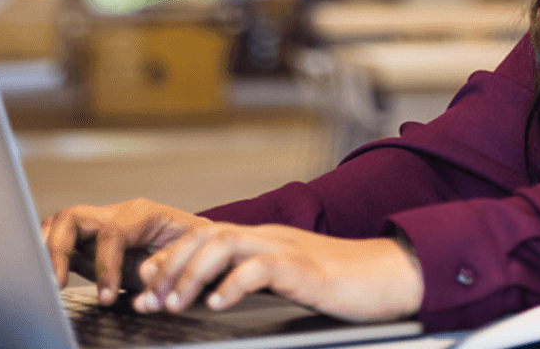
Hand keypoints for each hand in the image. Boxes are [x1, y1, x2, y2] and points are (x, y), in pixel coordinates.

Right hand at [40, 198, 212, 305]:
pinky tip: (43, 273)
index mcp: (142, 214)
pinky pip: (57, 236)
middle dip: (60, 249)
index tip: (107, 296)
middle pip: (74, 217)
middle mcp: (116, 214)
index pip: (112, 234)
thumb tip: (147, 275)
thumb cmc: (194, 249)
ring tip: (43, 277)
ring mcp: (99, 224)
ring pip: (60, 222)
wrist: (195, 247)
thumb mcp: (191, 255)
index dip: (105, 267)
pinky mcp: (88, 240)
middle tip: (56, 283)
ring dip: (46, 248)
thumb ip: (168, 263)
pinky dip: (45, 251)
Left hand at [135, 223, 422, 322]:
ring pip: (224, 244)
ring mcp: (288, 249)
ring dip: (191, 274)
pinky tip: (219, 304)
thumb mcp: (292, 281)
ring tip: (176, 303)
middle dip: (170, 268)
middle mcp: (271, 238)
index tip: (146, 288)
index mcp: (265, 241)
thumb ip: (256, 281)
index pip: (205, 237)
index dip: (169, 260)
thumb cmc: (347, 284)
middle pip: (205, 235)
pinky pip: (260, 267)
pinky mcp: (305, 267)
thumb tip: (215, 295)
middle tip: (151, 300)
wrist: (393, 276)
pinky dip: (232, 285)